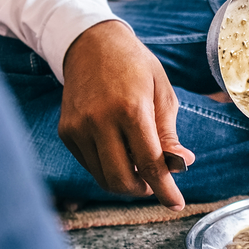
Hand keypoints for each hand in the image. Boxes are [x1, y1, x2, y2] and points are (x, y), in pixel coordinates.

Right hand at [59, 21, 194, 209]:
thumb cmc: (136, 67)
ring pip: (104, 177)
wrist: (91, 44)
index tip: (176, 204)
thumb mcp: (162, 94)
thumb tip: (182, 164)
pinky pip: (90, 165)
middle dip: (144, 189)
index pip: (150, 162)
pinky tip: (120, 152)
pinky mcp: (66, 132)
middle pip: (122, 179)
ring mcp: (78, 128)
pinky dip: (109, 168)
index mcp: (131, 109)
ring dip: (126, 181)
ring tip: (141, 165)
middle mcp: (99, 121)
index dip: (165, 189)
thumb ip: (169, 133)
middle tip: (157, 182)